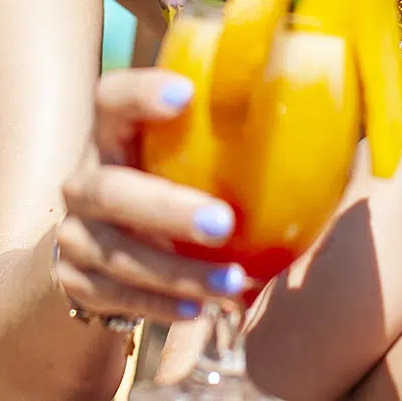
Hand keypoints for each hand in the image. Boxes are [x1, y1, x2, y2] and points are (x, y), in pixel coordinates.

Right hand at [52, 68, 253, 323]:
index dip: (140, 93)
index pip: (111, 98)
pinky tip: (201, 309)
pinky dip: (160, 304)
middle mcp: (84, 181)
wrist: (94, 251)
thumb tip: (326, 121)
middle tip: (223, 222)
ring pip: (117, 254)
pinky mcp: (77, 283)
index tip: (186, 93)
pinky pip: (117, 297)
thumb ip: (230, 139)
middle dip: (166, 207)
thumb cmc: (165, 187)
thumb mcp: (180, 159)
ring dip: (177, 272)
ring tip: (231, 282)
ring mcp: (75, 235)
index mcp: (111, 136)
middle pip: (110, 189)